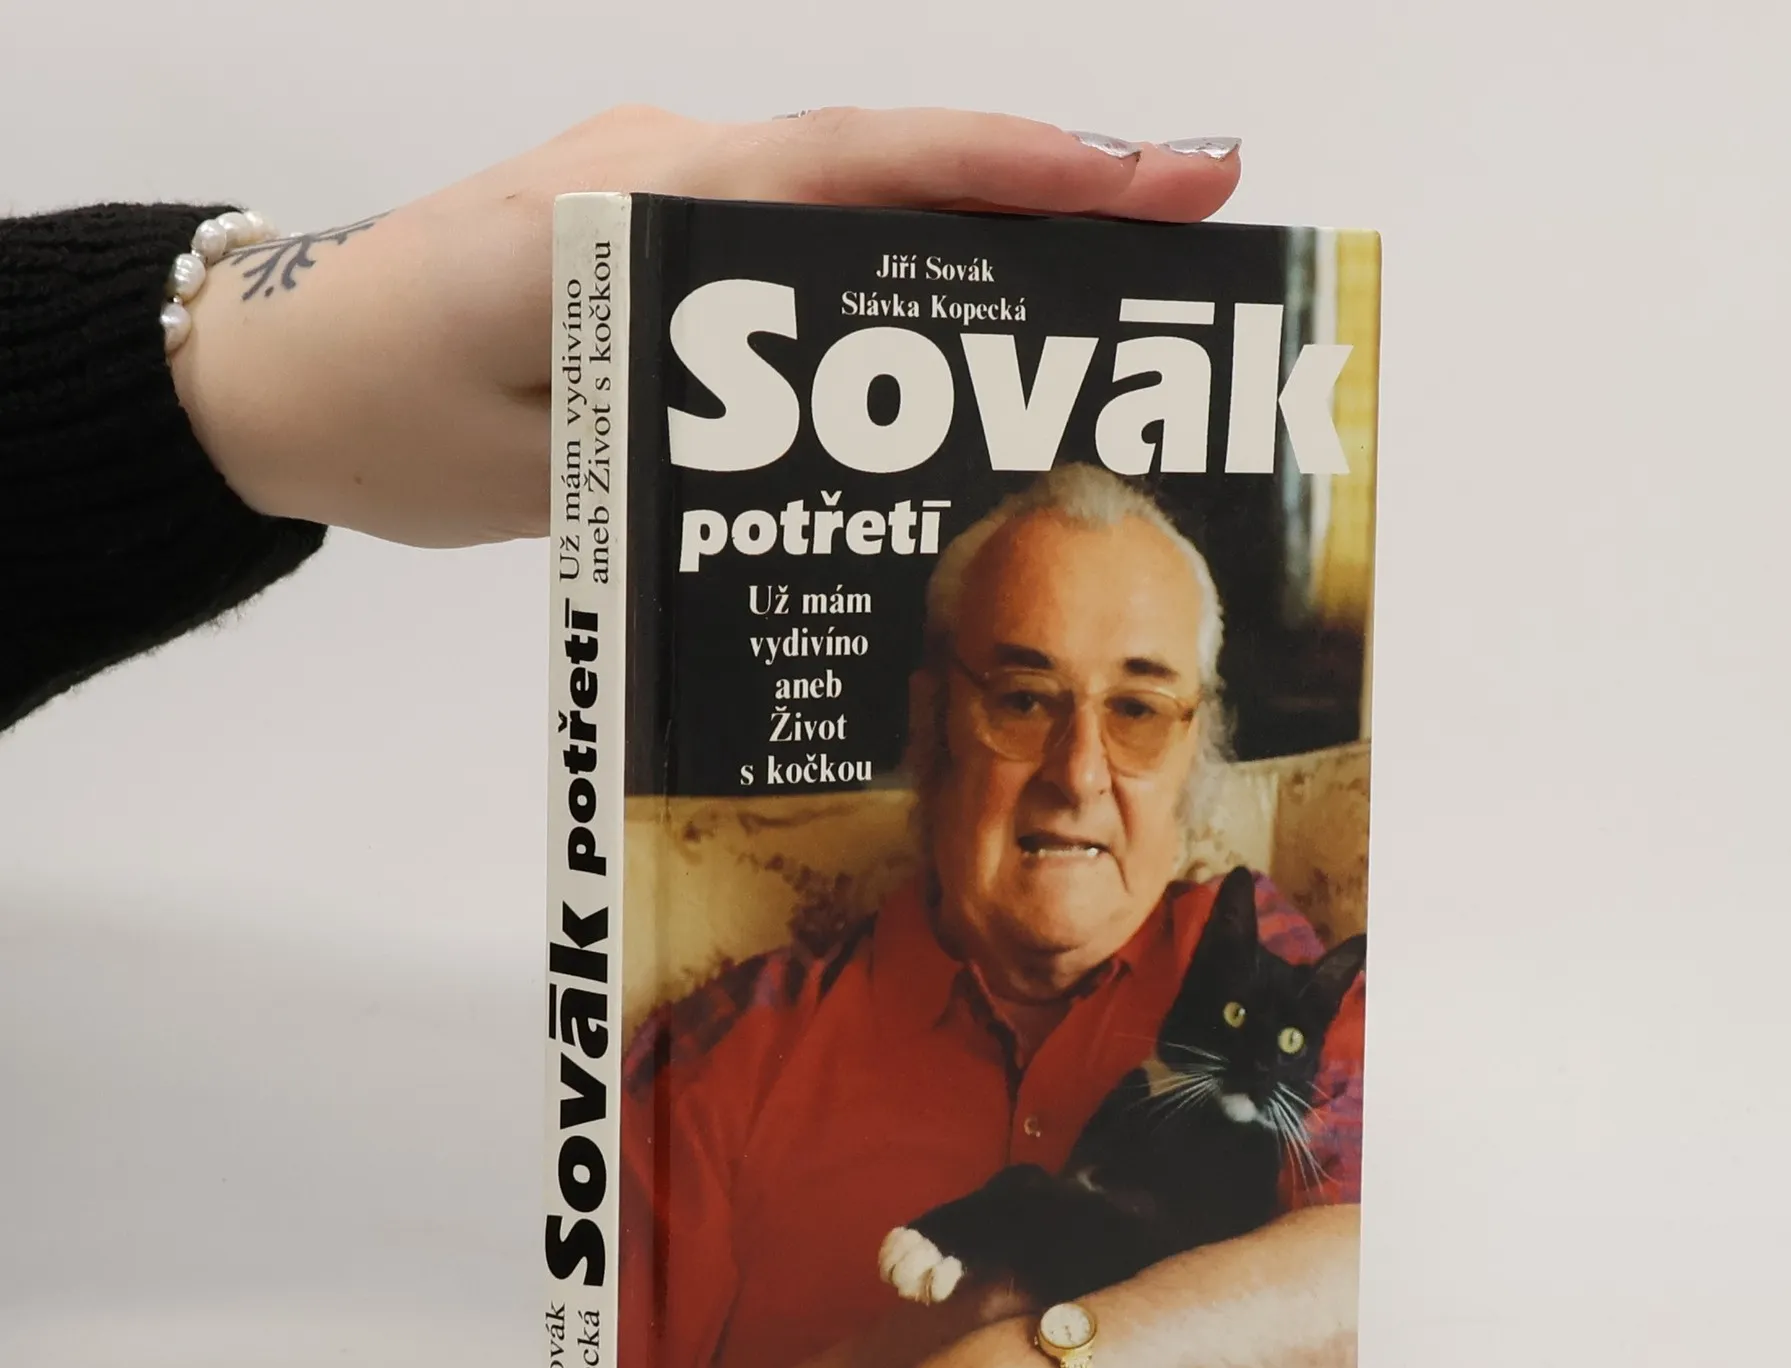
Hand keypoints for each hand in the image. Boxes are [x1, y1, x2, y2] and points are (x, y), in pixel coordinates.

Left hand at [169, 106, 1242, 546]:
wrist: (270, 377)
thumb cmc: (376, 410)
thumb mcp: (522, 454)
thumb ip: (666, 432)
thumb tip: (813, 451)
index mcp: (631, 206)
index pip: (845, 164)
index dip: (1001, 169)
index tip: (1140, 179)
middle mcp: (663, 177)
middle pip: (882, 167)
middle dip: (1044, 186)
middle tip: (1195, 215)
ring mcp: (664, 202)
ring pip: (851, 205)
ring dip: (986, 234)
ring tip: (1118, 287)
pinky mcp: (660, 251)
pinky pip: (801, 248)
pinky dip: (897, 276)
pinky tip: (968, 334)